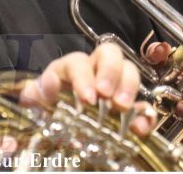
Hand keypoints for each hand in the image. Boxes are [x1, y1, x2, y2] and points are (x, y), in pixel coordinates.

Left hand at [19, 42, 147, 131]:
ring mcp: (115, 86)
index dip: (84, 77)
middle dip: (111, 72)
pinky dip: (145, 115)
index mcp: (71, 68)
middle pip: (110, 54)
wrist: (56, 126)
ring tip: (123, 108)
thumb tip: (49, 82)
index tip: (88, 98)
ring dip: (129, 87)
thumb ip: (37, 92)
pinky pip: (143, 105)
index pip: (79, 61)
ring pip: (129, 71)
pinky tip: (140, 128)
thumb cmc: (47, 108)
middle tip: (108, 96)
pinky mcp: (129, 107)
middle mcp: (95, 70)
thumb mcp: (38, 101)